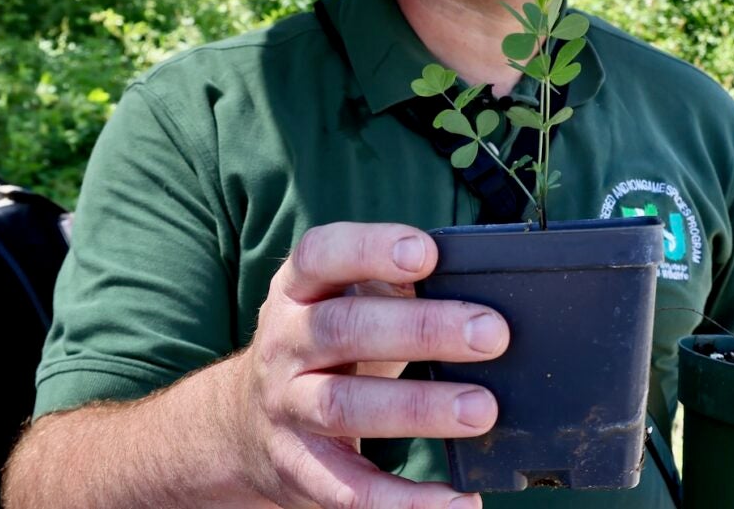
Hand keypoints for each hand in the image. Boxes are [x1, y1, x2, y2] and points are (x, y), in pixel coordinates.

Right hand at [222, 222, 510, 508]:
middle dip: (421, 329)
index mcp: (298, 291)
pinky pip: (351, 490)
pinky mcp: (301, 470)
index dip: (370, 249)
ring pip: (345, 405)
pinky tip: (457, 500)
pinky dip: (406, 502)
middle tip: (491, 333)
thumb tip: (475, 297)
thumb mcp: (341, 304)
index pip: (321, 256)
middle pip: (344, 330)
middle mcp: (285, 345)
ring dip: (418, 407)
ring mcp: (287, 409)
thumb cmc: (324, 349)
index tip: (427, 253)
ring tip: (480, 410)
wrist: (242, 425)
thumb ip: (393, 290)